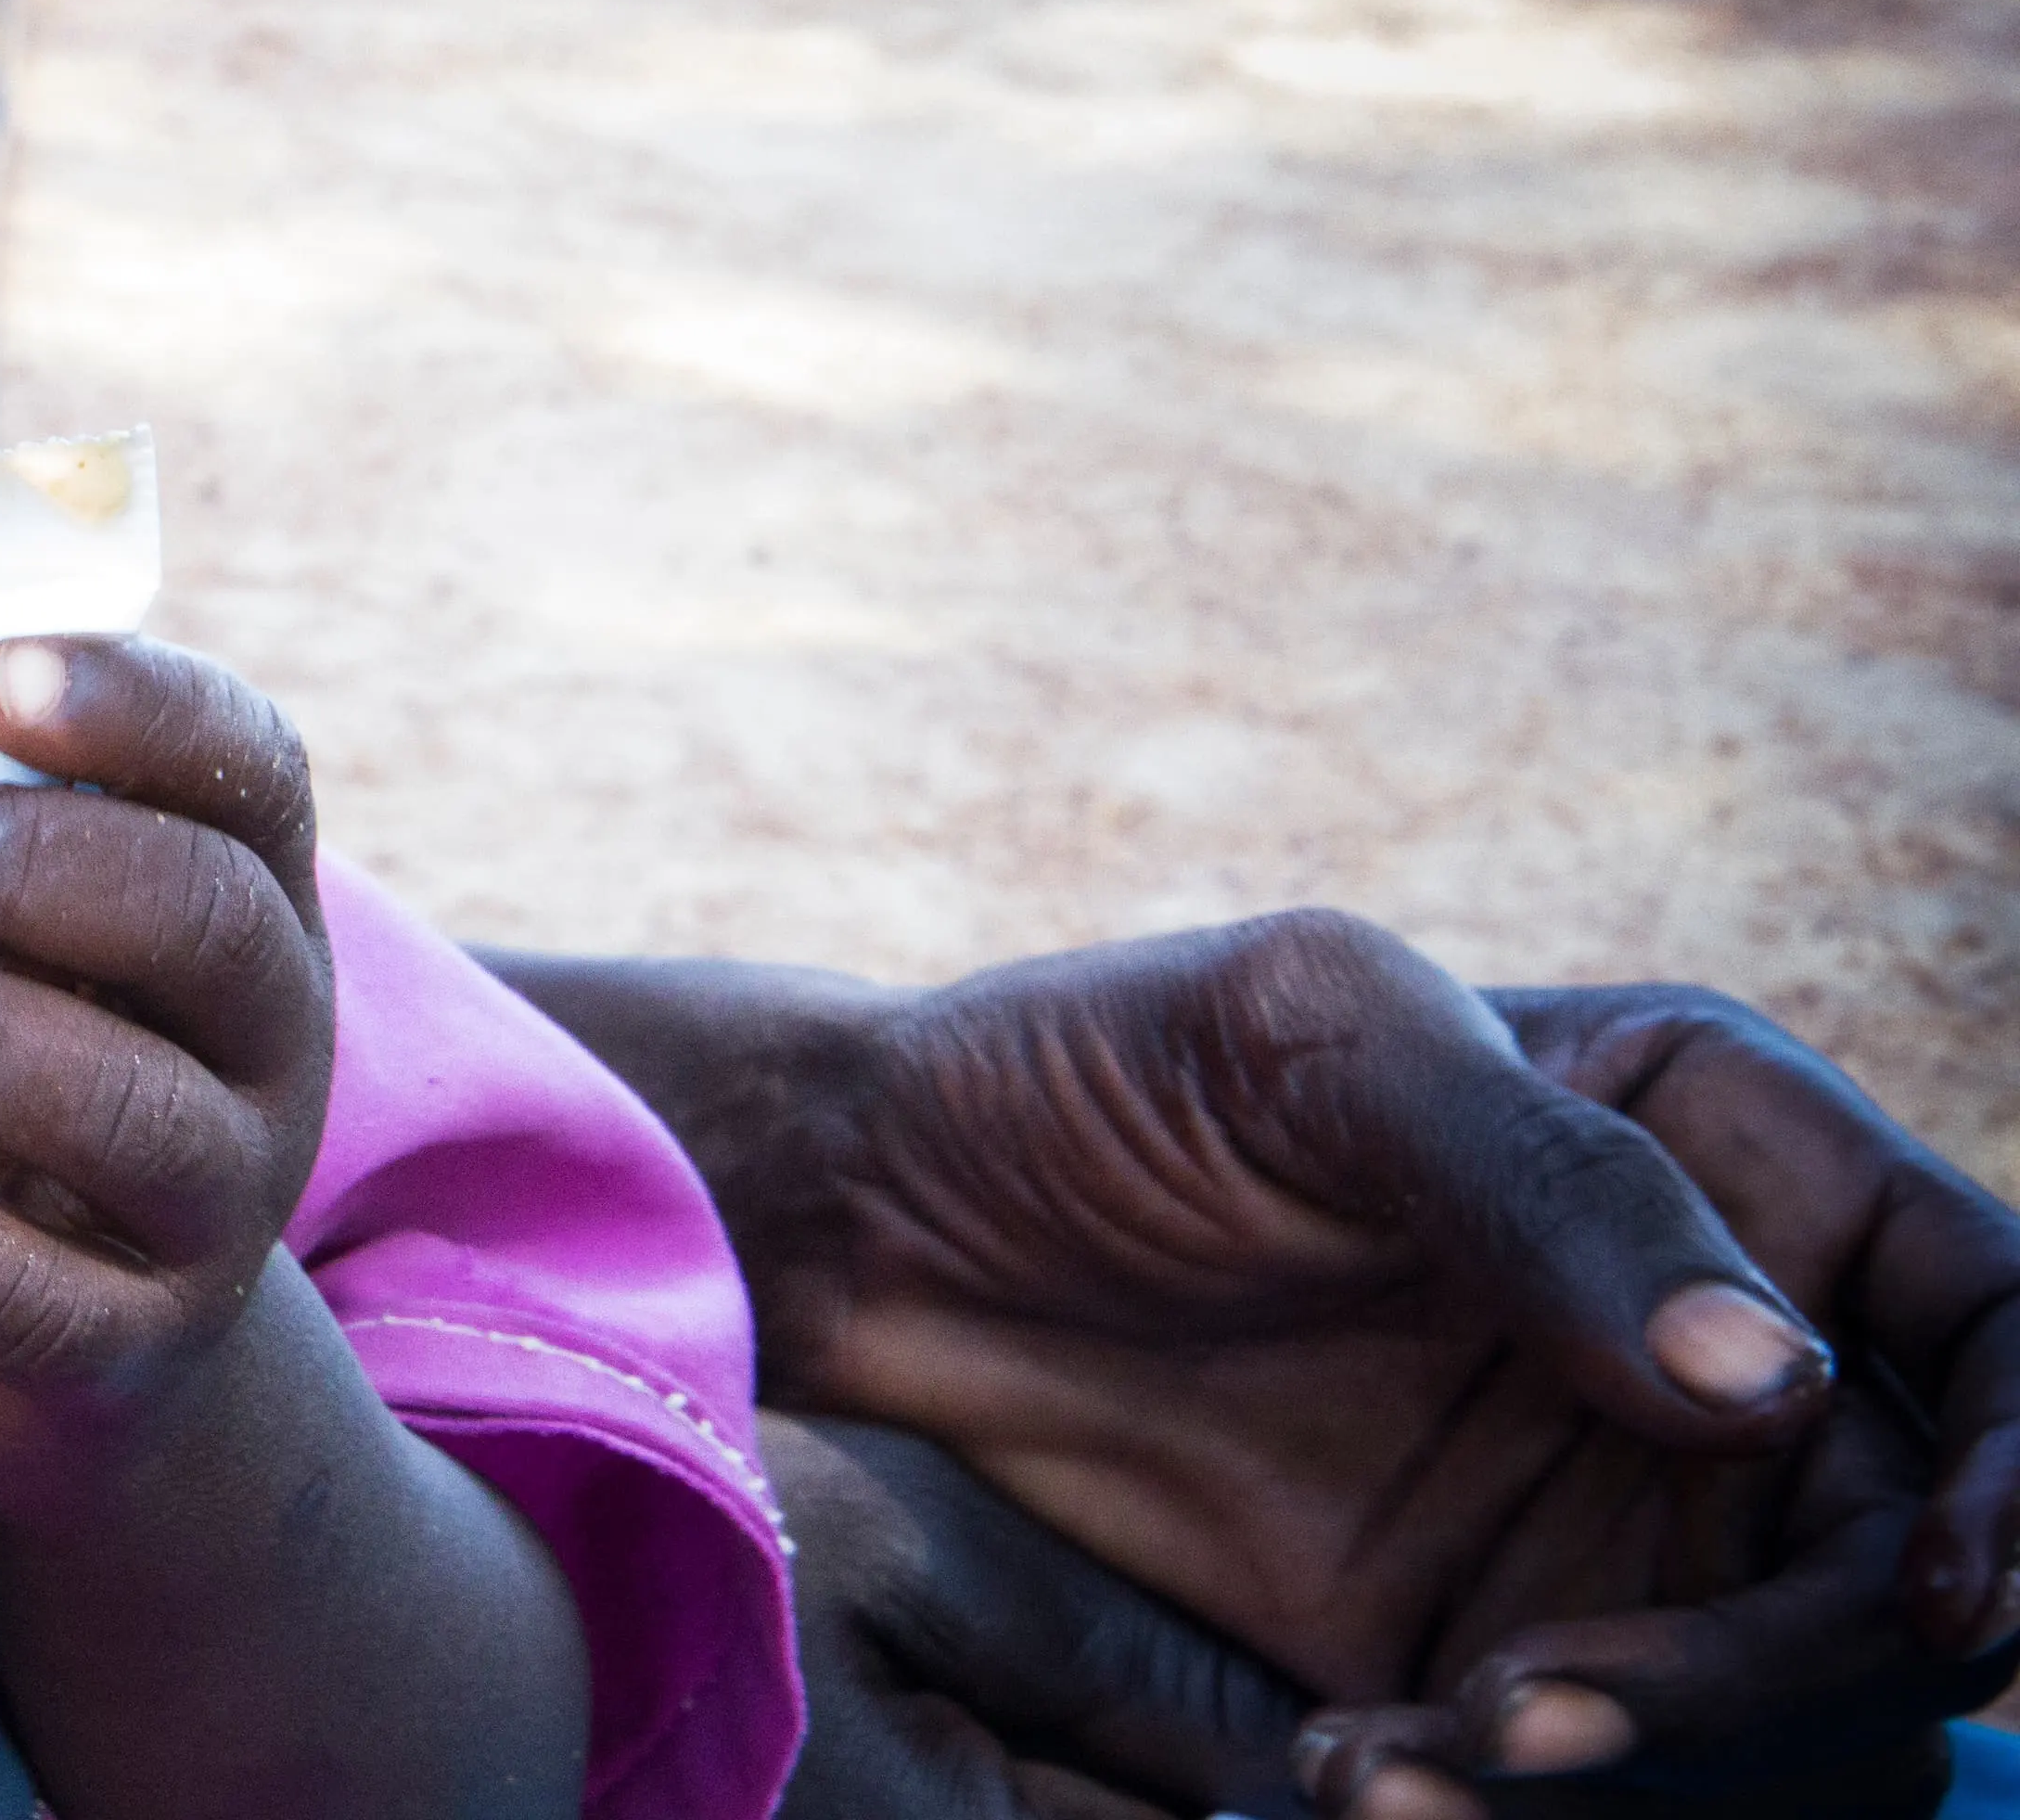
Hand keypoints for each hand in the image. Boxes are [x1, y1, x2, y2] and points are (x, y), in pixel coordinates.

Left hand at [0, 638, 588, 1819]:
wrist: (76, 1351)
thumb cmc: (7, 1072)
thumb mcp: (17, 944)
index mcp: (252, 900)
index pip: (247, 770)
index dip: (132, 707)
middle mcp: (271, 1043)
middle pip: (198, 919)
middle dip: (9, 862)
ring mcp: (218, 1205)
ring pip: (125, 1106)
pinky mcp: (127, 1351)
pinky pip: (31, 1291)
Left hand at [621, 913, 2015, 1813]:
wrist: (879, 1229)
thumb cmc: (1090, 1074)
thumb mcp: (1307, 1044)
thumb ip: (1544, 1179)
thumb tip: (1779, 1380)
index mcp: (1728, 1155)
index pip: (2001, 1329)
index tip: (1939, 1597)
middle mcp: (1712, 1353)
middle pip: (1905, 1574)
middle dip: (1768, 1680)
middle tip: (1536, 1704)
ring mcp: (1615, 1518)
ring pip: (1782, 1723)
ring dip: (1636, 1773)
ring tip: (1387, 1759)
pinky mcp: (1489, 1649)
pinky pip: (1599, 1783)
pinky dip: (1498, 1809)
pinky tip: (1330, 1773)